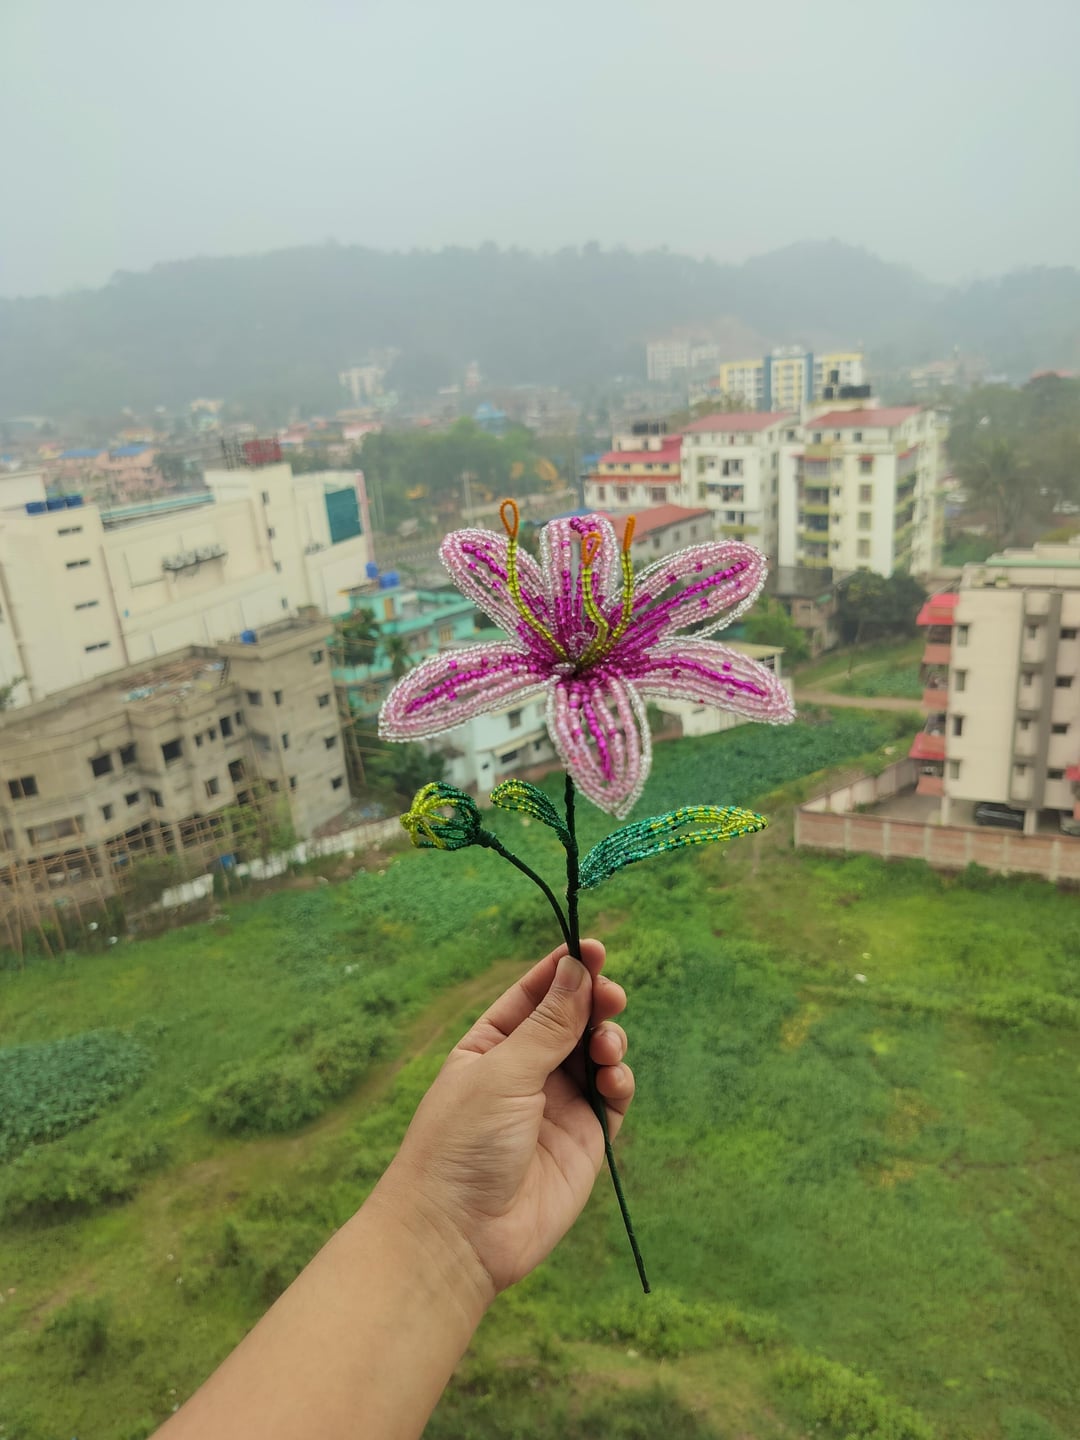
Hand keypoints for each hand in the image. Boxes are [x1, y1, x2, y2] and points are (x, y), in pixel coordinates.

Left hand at [374, 940, 632, 1300]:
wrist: (459, 1235)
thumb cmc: (462, 1144)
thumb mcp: (502, 1071)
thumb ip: (548, 1024)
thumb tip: (576, 969)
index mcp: (492, 1044)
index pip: (535, 994)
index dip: (565, 969)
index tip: (594, 948)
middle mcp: (527, 1070)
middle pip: (573, 1020)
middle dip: (595, 1002)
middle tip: (611, 996)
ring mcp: (558, 1105)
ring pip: (597, 1054)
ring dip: (608, 1041)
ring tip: (605, 1048)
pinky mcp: (585, 1139)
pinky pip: (612, 1097)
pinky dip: (619, 1081)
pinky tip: (613, 1080)